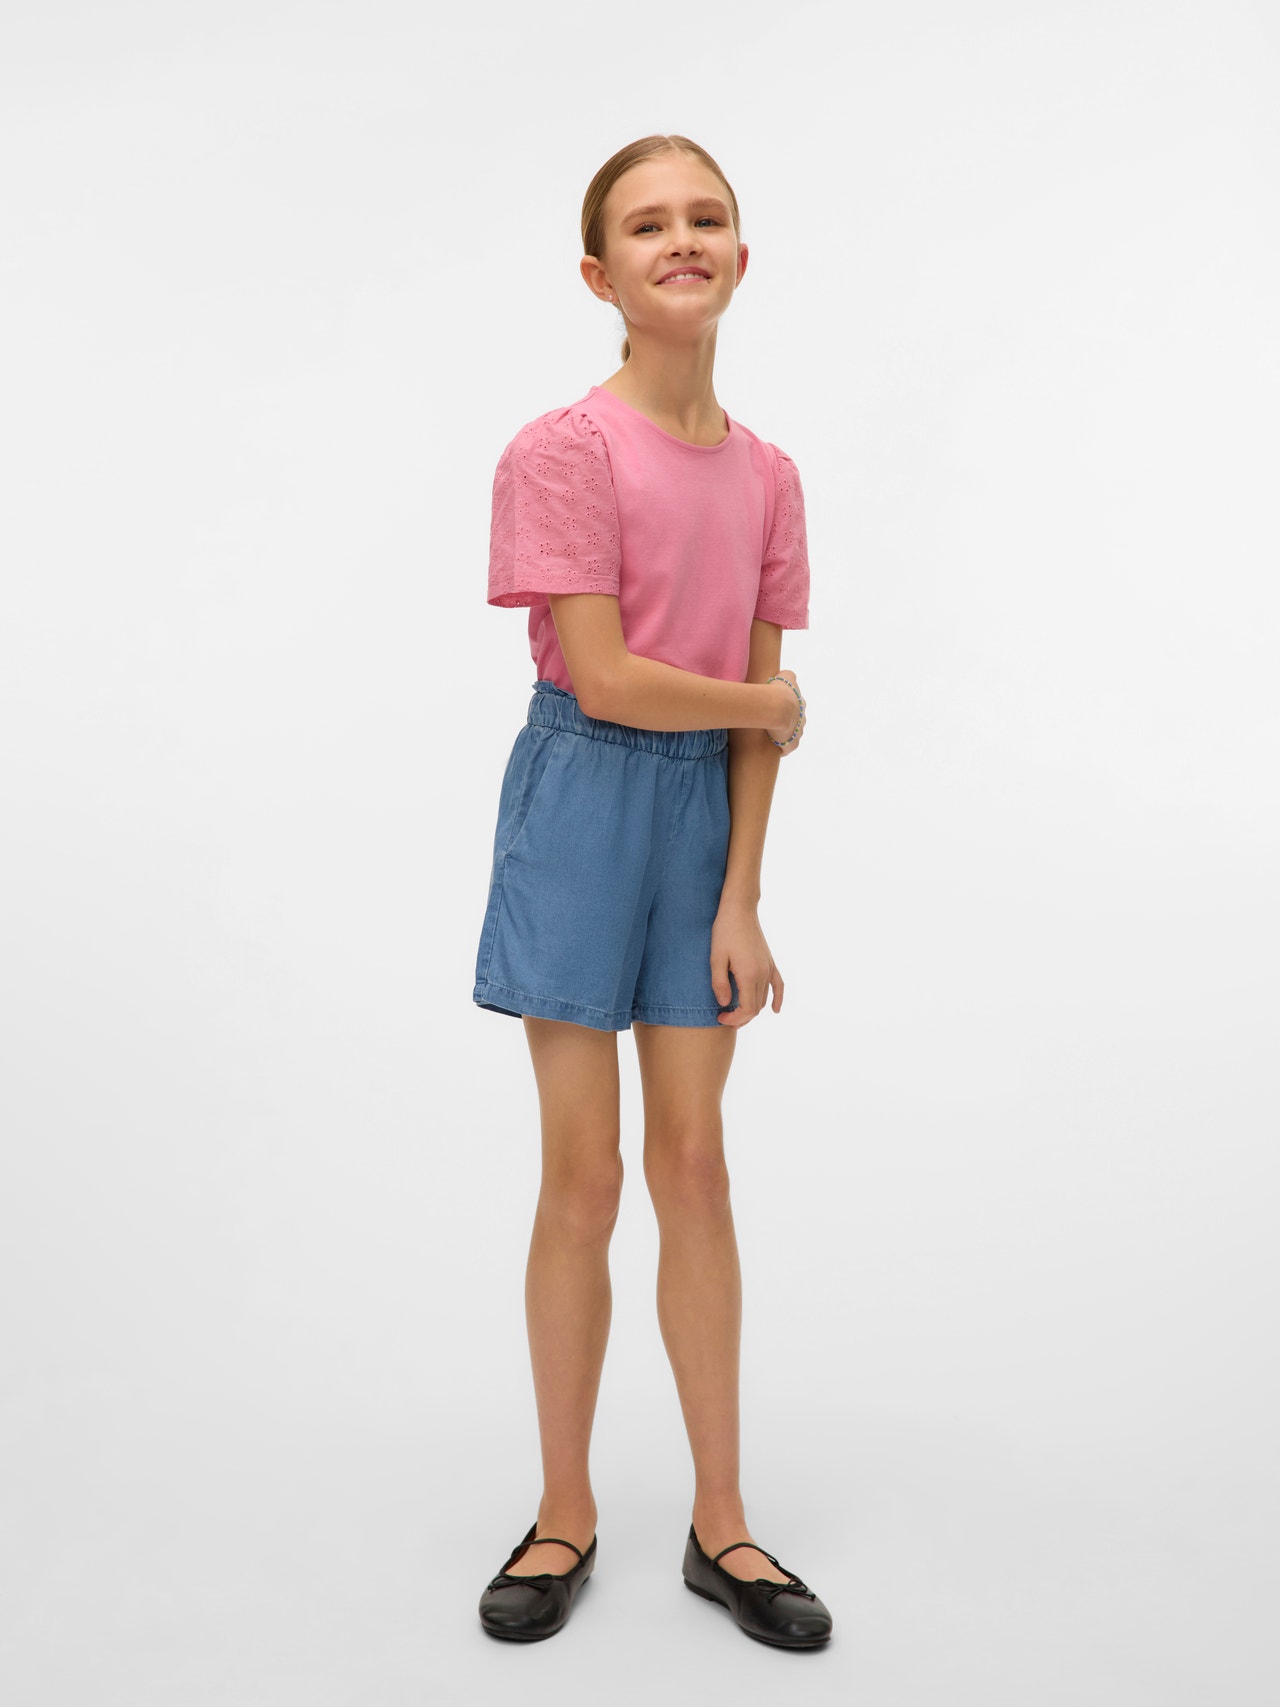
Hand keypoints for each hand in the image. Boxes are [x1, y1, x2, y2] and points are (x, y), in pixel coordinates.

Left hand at [710, 901, 783, 1026]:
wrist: (739, 910)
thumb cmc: (724, 931)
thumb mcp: (716, 958)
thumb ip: (720, 983)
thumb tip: (724, 1004)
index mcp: (749, 974)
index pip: (747, 1009)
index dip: (734, 1019)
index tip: (720, 1017)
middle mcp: (762, 974)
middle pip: (756, 1007)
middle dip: (741, 1018)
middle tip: (724, 1018)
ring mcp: (768, 968)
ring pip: (764, 998)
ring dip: (752, 1010)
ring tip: (736, 1013)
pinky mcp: (770, 962)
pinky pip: (778, 985)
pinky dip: (778, 999)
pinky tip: (776, 1010)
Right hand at [765, 671, 805, 753]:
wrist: (778, 708)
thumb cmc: (778, 691)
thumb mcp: (784, 676)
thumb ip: (787, 674)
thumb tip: (786, 675)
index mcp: (800, 703)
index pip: (795, 706)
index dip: (786, 708)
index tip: (776, 709)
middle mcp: (802, 718)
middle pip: (796, 722)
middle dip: (787, 722)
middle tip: (773, 723)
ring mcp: (798, 732)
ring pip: (793, 735)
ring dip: (784, 736)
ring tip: (772, 736)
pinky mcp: (792, 744)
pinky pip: (787, 748)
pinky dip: (781, 748)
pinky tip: (773, 747)